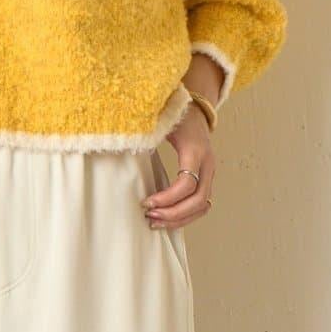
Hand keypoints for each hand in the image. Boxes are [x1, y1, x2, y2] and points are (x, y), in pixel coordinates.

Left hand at [142, 101, 215, 229]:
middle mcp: (207, 164)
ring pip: (202, 206)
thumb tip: (120, 147)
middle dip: (173, 214)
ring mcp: (209, 173)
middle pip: (198, 200)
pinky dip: (185, 215)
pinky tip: (166, 217)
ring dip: (180, 219)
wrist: (195, 109)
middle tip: (150, 217)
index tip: (146, 202)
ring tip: (155, 222)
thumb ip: (144, 135)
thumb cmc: (175, 114)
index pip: (187, 184)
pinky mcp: (206, 179)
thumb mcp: (159, 121)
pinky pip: (201, 204)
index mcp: (195, 150)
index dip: (167, 198)